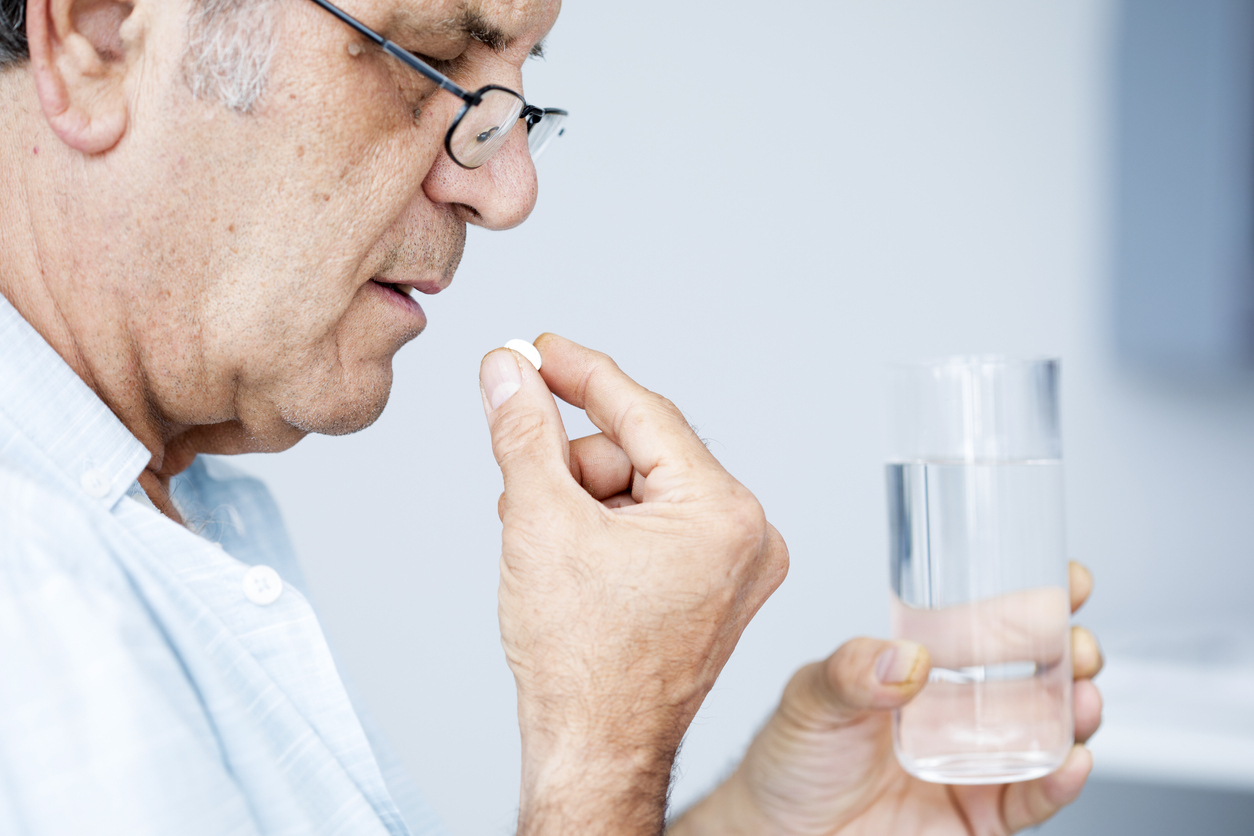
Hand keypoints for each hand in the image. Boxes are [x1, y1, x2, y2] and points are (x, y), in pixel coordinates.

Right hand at [479, 334, 788, 834]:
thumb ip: (523, 432)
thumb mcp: (539, 522)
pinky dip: (606, 528)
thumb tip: (506, 370)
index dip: (582, 373)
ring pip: (643, 489)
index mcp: (724, 513)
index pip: (645, 413)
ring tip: (542, 540)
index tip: (539, 348)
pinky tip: (568, 556)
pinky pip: (656, 526)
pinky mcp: (716, 589)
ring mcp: (736, 567)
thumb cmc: (581, 662)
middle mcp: (748, 536)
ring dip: (583, 499)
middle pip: (642, 453)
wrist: (594, 753)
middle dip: (573, 464)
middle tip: (522, 485)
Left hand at [671, 563, 1102, 835]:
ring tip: (1082, 697)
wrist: (779, 832)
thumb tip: (905, 658)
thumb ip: (851, 671)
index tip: (1070, 579)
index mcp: (927, 667)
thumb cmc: (793, 757)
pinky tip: (1073, 760)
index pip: (993, 624)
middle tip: (1074, 645)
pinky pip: (1031, 800)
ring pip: (1048, 732)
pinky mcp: (978, 815)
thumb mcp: (811, 695)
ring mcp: (976, 761)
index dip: (1040, 601)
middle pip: (1040, 673)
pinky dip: (1060, 782)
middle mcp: (961, 710)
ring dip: (1078, 711)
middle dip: (1072, 652)